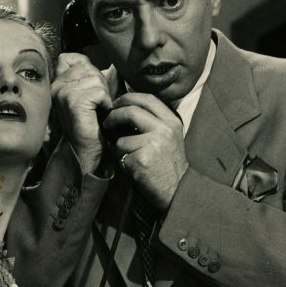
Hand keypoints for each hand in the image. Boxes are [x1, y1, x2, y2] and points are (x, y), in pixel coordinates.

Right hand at [52, 53, 111, 174]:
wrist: (84, 149)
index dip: (86, 69)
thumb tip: (114, 64)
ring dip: (103, 95)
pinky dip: (105, 103)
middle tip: (96, 104)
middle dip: (99, 84)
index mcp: (56, 81)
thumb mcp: (91, 94)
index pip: (71, 58)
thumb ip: (96, 76)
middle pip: (88, 67)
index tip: (90, 89)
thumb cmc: (91, 122)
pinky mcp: (73, 102)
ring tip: (97, 110)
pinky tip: (99, 115)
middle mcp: (55, 84)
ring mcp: (62, 92)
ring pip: (96, 78)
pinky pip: (99, 92)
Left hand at [103, 93, 188, 209]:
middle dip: (114, 115)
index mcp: (171, 121)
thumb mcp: (169, 136)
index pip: (147, 99)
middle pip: (131, 111)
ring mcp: (153, 143)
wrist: (178, 189)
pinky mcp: (142, 158)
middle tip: (107, 122)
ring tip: (132, 159)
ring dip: (121, 150)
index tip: (117, 103)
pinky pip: (122, 156)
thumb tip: (127, 108)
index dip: (128, 97)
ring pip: (122, 139)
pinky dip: (124, 163)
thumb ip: (154, 121)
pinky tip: (136, 170)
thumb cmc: (169, 164)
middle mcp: (164, 129)